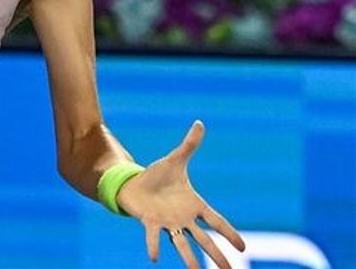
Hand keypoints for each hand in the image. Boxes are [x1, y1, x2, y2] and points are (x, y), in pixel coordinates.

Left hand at [117, 120, 245, 268]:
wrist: (133, 183)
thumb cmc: (157, 176)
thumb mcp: (175, 159)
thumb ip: (189, 145)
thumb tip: (199, 123)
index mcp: (194, 205)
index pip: (216, 221)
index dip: (229, 233)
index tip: (244, 248)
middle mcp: (184, 219)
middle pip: (205, 240)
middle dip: (218, 256)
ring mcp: (168, 223)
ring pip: (182, 245)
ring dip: (190, 260)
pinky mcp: (150, 222)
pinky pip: (153, 236)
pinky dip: (153, 245)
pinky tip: (154, 258)